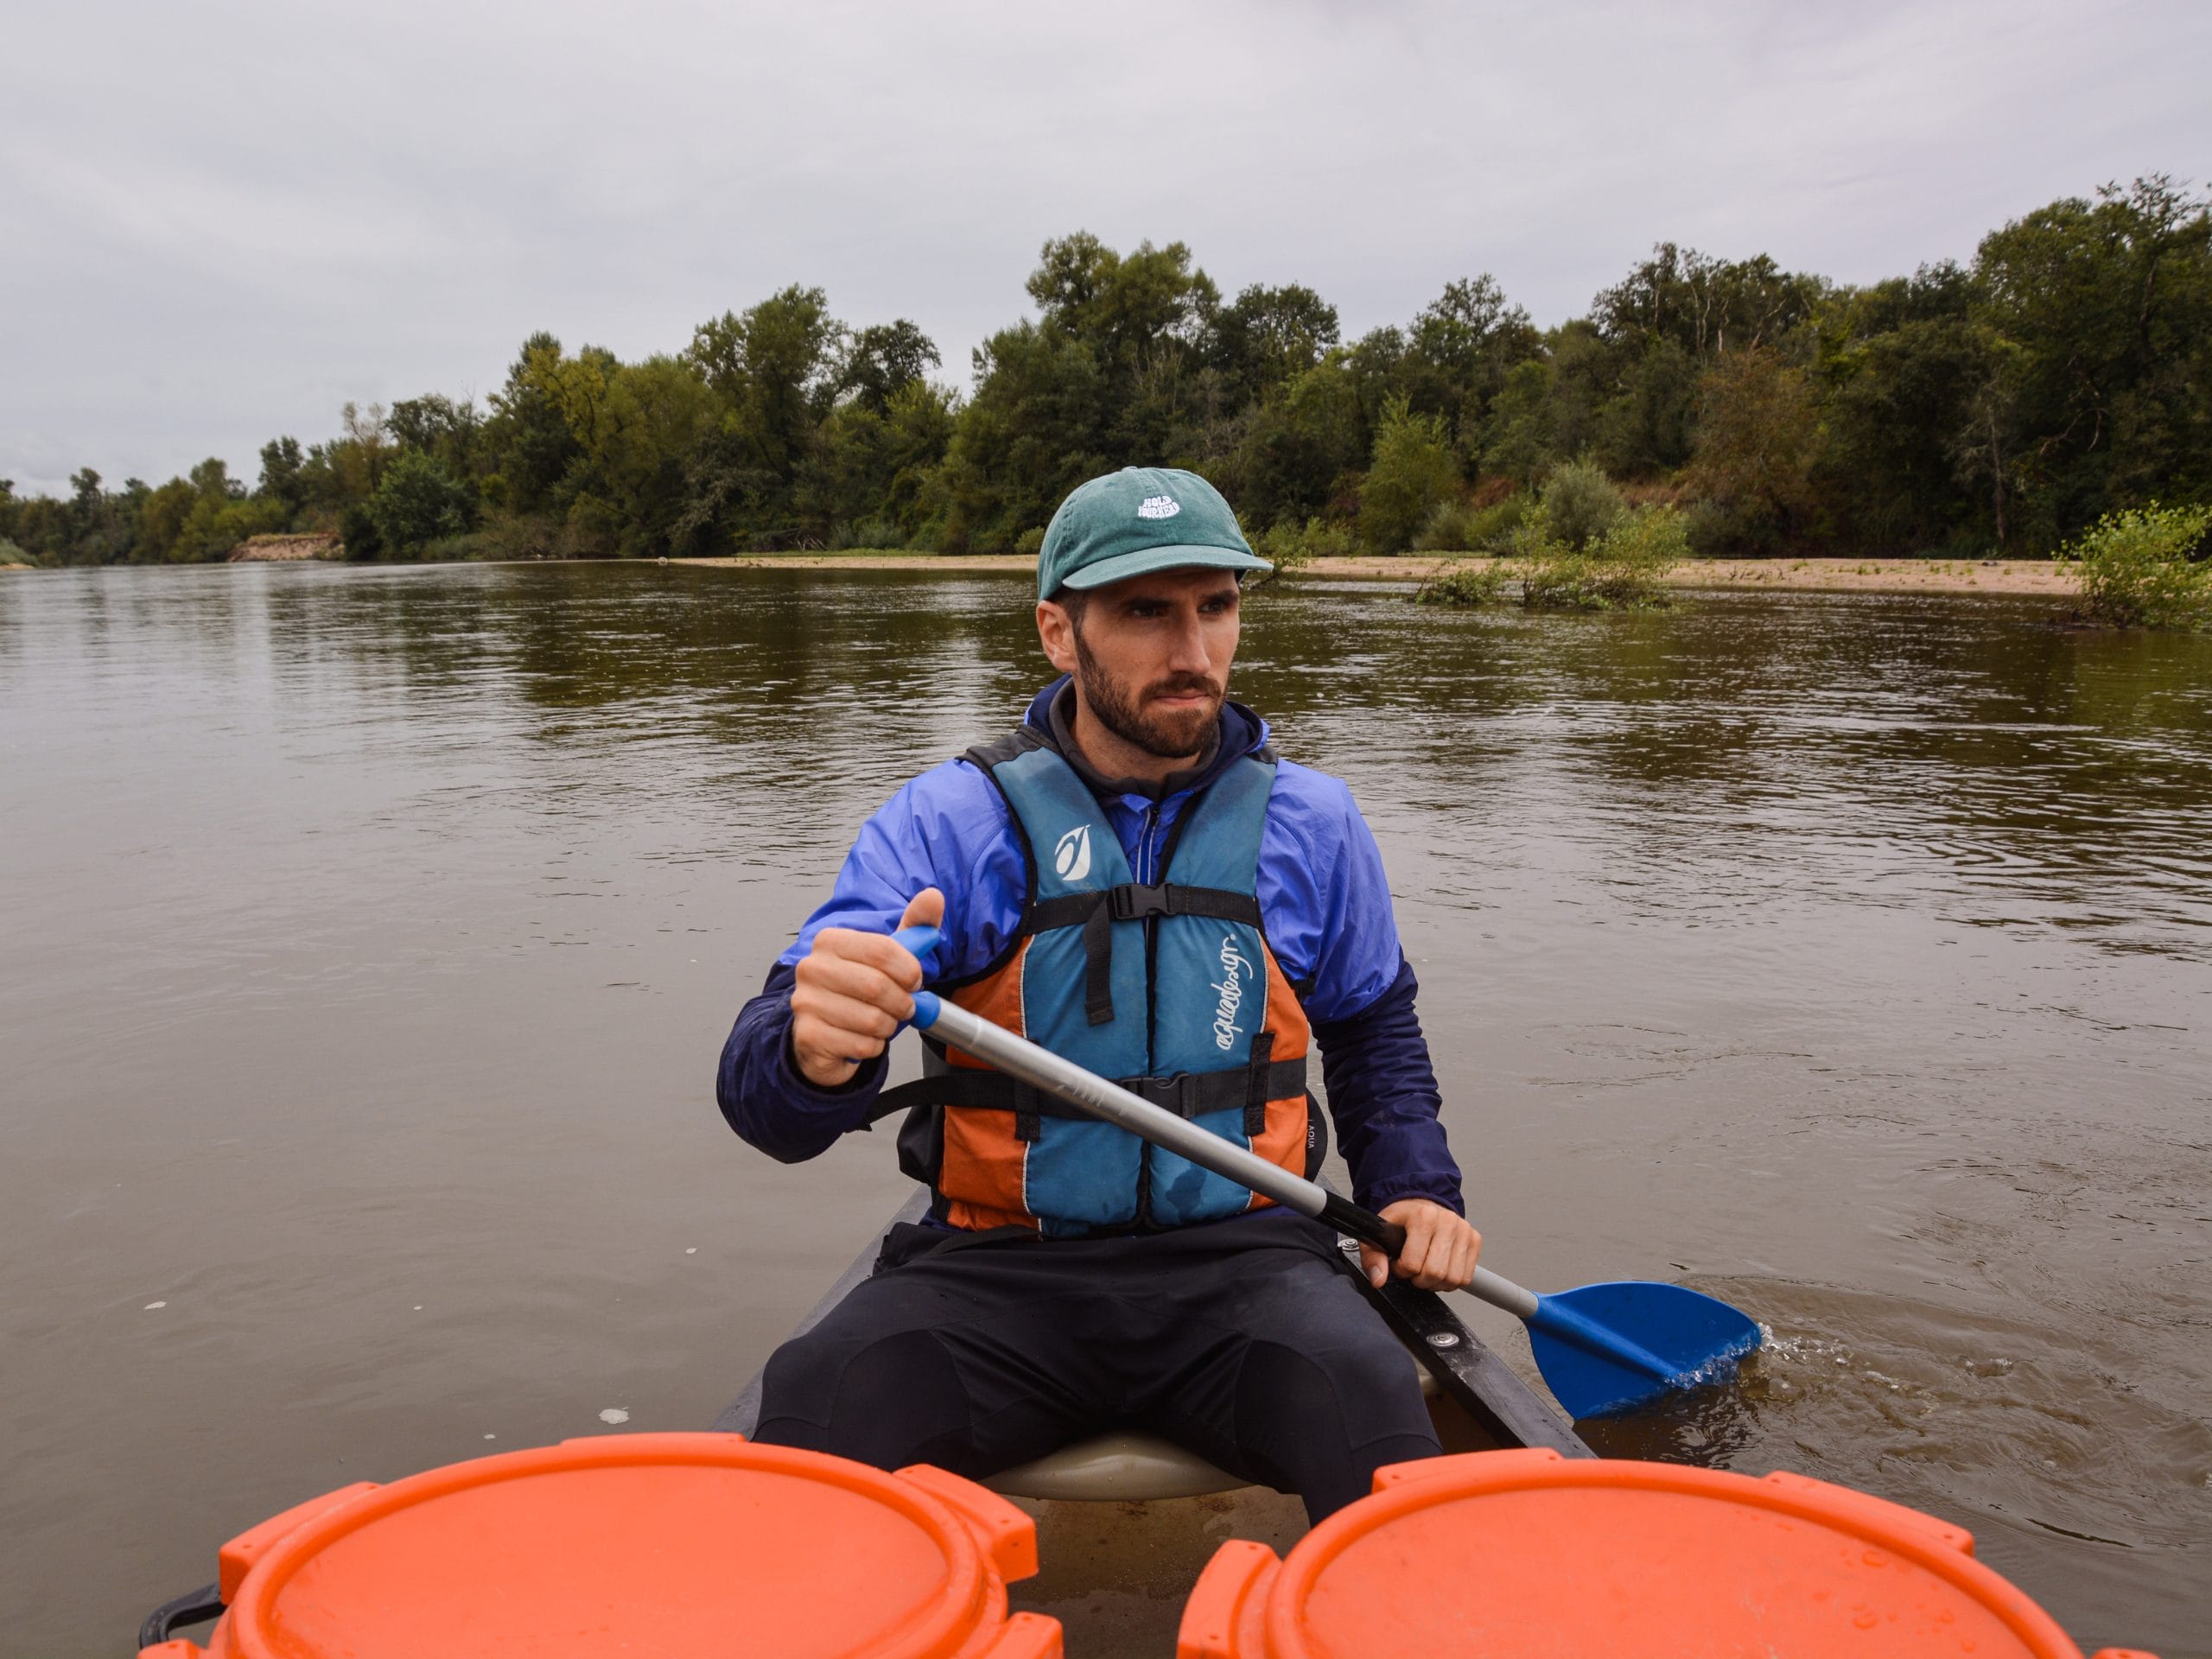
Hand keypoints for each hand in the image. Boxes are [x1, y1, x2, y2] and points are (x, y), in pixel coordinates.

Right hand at [789, 889, 943, 1087]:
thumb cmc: (858, 990)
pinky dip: (873, 1046)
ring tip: (882, 1021)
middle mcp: (811, 968)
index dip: (909, 970)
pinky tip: (863, 1038)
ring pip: (872, 1020)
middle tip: (905, 1006)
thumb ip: (913, 926)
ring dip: (889, 1026)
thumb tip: (934, 896)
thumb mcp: (887, 955)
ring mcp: (805, 1003)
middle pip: (878, 986)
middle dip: (902, 1002)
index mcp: (830, 941)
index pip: (882, 949)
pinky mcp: (809, 1036)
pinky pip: (861, 1045)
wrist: (824, 1033)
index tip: (914, 981)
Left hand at [1359, 1198, 1481, 1291]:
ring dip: (1436, 1282)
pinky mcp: (1474, 1240)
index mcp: (1423, 1216)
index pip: (1412, 1263)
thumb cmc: (1402, 1218)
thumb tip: (1379, 1278)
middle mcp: (1447, 1221)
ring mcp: (1464, 1230)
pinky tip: (1440, 1269)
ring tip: (1426, 1269)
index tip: (1399, 1263)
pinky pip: (1466, 1277)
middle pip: (1435, 1273)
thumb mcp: (1379, 1233)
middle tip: (1413, 1269)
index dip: (1401, 1270)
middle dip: (1419, 1279)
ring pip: (1453, 1278)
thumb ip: (1373, 1256)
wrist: (1421, 1203)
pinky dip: (1451, 1281)